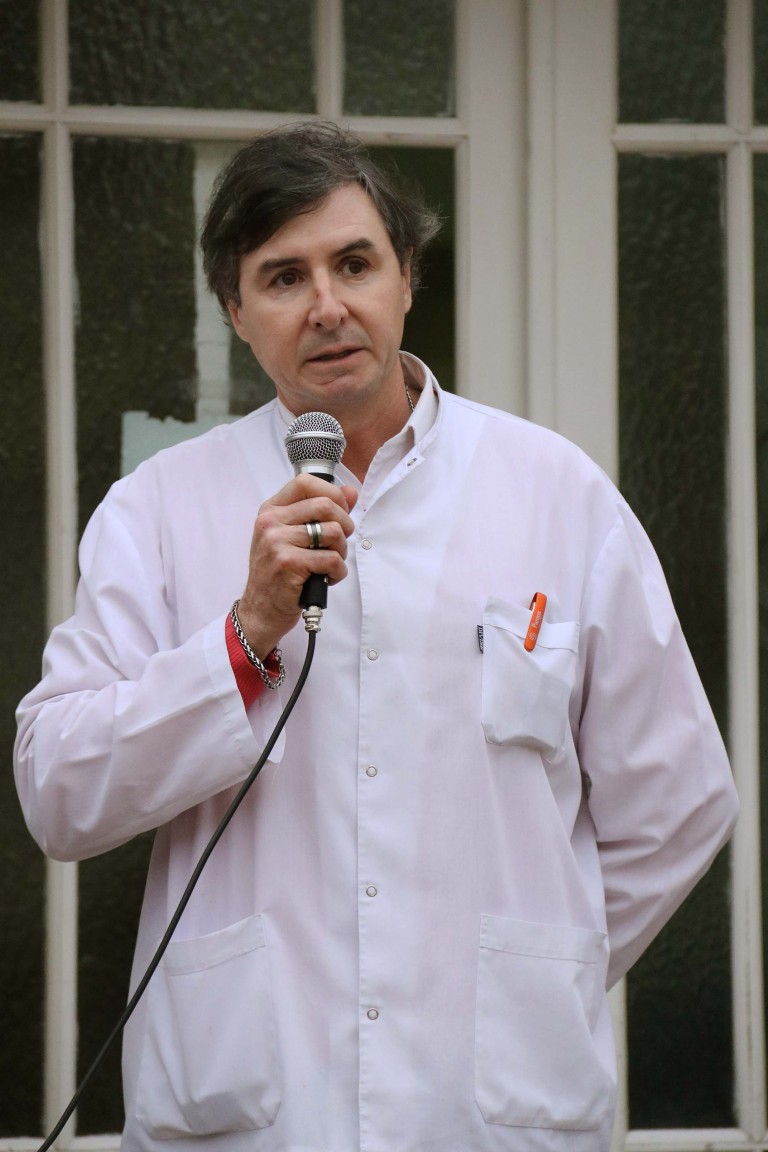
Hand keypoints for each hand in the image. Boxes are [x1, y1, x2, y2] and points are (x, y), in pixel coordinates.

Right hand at [236, 474, 357, 656]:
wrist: (261, 609)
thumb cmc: (279, 572)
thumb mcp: (293, 536)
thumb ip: (321, 511)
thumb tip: (351, 492)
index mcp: (271, 510)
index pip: (305, 482)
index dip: (331, 494)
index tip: (339, 512)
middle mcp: (270, 522)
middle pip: (325, 505)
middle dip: (344, 525)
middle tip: (340, 542)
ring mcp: (277, 542)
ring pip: (333, 532)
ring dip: (342, 551)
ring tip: (331, 563)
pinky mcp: (288, 563)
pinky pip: (332, 559)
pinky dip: (338, 572)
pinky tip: (327, 578)